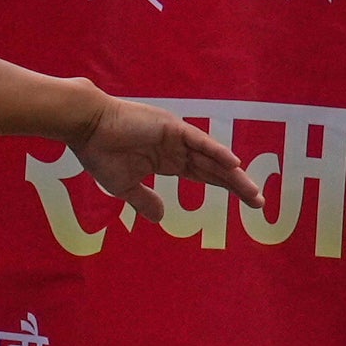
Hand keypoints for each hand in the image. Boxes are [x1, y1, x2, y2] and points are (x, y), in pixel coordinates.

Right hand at [73, 96, 261, 209]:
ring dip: (232, 174)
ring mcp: (176, 136)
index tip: (246, 202)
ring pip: (212, 157)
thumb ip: (145, 200)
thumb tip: (162, 218)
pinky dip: (216, 152)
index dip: (225, 188)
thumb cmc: (99, 153)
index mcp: (168, 160)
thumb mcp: (124, 186)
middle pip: (214, 169)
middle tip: (259, 202)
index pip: (204, 175)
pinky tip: (234, 165)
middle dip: (237, 185)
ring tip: (252, 192)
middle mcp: (177, 147)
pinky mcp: (171, 127)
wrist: (85, 128)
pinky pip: (199, 141)